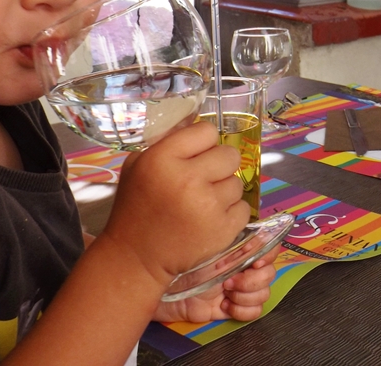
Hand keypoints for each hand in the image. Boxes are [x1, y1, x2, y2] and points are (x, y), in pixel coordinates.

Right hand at [99, 122, 251, 288]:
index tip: (195, 156)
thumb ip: (168, 142)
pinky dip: (231, 213)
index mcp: (163, 159)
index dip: (203, 143)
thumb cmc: (137, 208)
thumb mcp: (138, 166)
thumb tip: (196, 123)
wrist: (136, 258)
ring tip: (202, 204)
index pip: (207, 131)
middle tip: (203, 180)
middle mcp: (187, 179)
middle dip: (218, 166)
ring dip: (223, 191)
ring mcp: (208, 206)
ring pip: (237, 182)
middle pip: (229, 154)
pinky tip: (210, 219)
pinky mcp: (223, 229)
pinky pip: (244, 208)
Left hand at [153, 244, 280, 322]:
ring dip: (246, 295)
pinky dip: (243, 310)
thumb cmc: (177, 259)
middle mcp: (240, 265)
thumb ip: (234, 238)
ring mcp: (236, 286)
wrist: (158, 287)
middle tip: (230, 280)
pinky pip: (253, 312)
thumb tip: (258, 234)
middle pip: (269, 273)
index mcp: (237, 245)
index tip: (255, 261)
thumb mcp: (208, 244)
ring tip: (226, 292)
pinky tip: (225, 304)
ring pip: (263, 293)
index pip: (269, 247)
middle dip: (253, 280)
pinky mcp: (228, 307)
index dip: (267, 255)